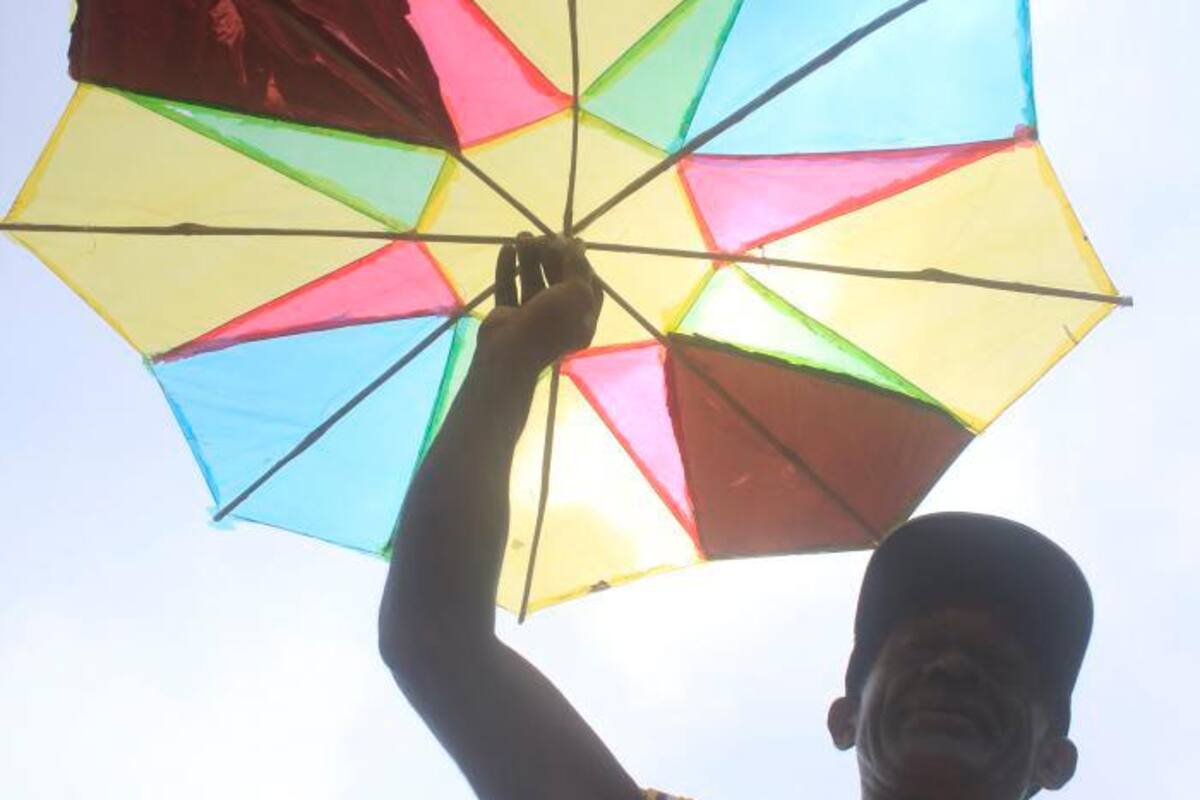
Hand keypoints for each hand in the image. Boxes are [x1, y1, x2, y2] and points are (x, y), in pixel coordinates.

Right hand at [477, 233, 602, 378]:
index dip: (582, 264)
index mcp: (582, 320)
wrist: (511, 350)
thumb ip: (578, 266)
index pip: (588, 287)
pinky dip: (507, 269)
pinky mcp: (508, 315)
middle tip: (542, 235)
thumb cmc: (551, 322)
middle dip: (550, 256)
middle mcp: (559, 319)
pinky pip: (509, 287)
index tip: (572, 242)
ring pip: (532, 281)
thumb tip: (576, 244)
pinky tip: (506, 249)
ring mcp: (532, 318)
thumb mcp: (576, 292)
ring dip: (528, 258)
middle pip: (557, 281)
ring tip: (521, 235)